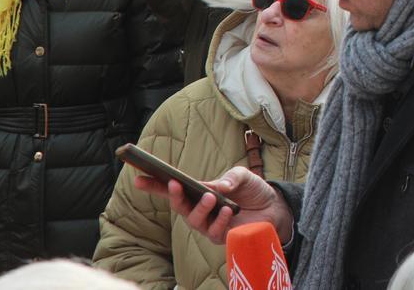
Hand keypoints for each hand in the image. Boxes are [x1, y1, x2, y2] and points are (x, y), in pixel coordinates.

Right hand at [133, 166, 292, 246]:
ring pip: (194, 221)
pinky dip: (220, 220)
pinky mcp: (222, 236)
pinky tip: (228, 209)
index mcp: (200, 192)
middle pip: (179, 206)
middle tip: (175, 184)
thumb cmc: (252, 190)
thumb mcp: (242, 176)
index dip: (155, 185)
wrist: (274, 207)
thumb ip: (229, 178)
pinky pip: (214, 232)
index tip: (138, 177)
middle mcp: (200, 210)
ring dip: (200, 208)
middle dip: (174, 196)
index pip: (174, 190)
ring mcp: (209, 225)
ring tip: (210, 196)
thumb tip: (216, 187)